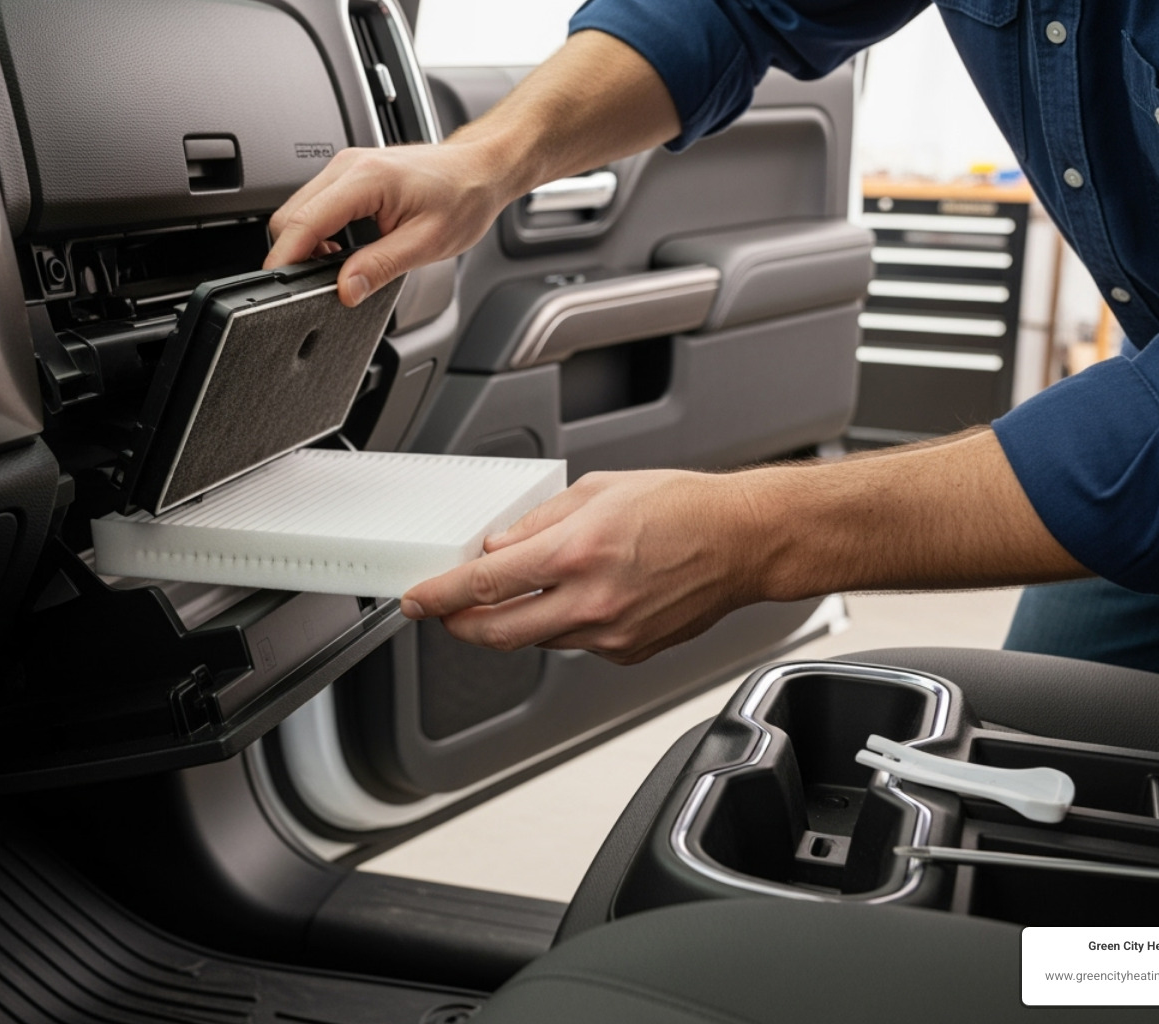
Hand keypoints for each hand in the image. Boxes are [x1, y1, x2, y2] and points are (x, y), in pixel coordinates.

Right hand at [264, 141, 517, 305]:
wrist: (481, 170)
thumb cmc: (464, 197)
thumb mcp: (426, 243)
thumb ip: (380, 267)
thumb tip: (345, 290)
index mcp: (365, 178)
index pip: (303, 221)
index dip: (285, 258)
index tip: (279, 287)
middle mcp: (348, 166)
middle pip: (290, 215)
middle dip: (294, 255)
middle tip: (316, 286)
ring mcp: (346, 167)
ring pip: (298, 210)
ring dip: (307, 244)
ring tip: (337, 268)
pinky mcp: (349, 174)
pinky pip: (315, 205)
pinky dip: (318, 232)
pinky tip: (341, 250)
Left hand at [400, 470, 771, 664]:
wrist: (744, 541)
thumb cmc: (684, 508)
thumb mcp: (597, 490)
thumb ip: (538, 522)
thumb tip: (497, 547)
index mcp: (577, 552)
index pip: (483, 585)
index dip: (438, 596)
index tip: (415, 600)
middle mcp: (590, 601)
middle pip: (496, 633)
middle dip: (458, 626)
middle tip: (443, 613)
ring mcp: (610, 633)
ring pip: (536, 640)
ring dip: (513, 623)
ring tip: (516, 594)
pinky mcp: (628, 651)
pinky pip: (575, 644)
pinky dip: (561, 625)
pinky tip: (577, 598)